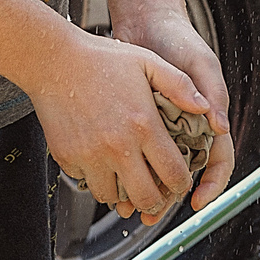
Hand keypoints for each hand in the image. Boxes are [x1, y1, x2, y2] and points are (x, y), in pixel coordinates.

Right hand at [27, 25, 203, 225]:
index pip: (174, 175)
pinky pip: (87, 184)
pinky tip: (101, 162)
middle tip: (155, 191)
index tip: (179, 179)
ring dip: (123, 193)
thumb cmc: (101, 58)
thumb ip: (180, 85)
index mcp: (144, 125)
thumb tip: (206, 108)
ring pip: (114, 198)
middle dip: (156, 200)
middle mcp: (118, 146)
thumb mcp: (148, 62)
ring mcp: (91, 156)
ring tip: (127, 177)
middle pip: (146, 198)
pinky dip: (96, 180)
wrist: (53, 60)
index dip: (182, 183)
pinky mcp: (68, 159)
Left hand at [119, 6, 235, 212]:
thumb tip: (220, 127)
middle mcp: (188, 129)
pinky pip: (136, 154)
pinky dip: (127, 170)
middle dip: (170, 198)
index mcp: (209, 119)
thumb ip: (211, 92)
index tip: (197, 201)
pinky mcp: (140, 124)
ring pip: (158, 169)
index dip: (212, 185)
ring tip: (129, 209)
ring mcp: (163, 128)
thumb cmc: (179, 39)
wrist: (145, 23)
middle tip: (152, 214)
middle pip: (184, 175)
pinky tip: (112, 183)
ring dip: (146, 191)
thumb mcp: (200, 62)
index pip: (218, 161)